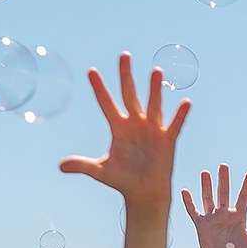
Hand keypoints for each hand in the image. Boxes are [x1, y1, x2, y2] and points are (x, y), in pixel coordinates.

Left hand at [64, 53, 188, 207]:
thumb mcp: (101, 172)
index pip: (106, 103)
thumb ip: (82, 165)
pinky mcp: (167, 140)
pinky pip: (174, 125)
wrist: (144, 192)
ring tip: (155, 70)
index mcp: (118, 128)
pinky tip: (185, 102)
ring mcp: (152, 130)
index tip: (91, 70)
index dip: (99, 88)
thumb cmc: (122, 180)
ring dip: (154, 89)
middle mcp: (135, 124)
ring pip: (153, 105)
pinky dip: (180, 115)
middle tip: (124, 55)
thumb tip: (60, 166)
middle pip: (129, 95)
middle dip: (126, 76)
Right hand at [182, 165, 246, 247]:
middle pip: (224, 192)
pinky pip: (193, 211)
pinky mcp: (201, 225)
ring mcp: (212, 219)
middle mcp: (225, 214)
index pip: (244, 197)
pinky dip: (189, 202)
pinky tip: (185, 191)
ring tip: (205, 172)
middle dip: (224, 179)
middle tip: (224, 165)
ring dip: (207, 186)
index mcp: (239, 217)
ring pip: (209, 198)